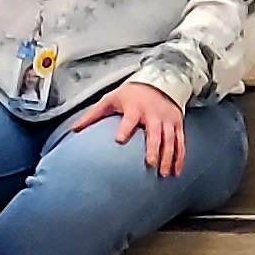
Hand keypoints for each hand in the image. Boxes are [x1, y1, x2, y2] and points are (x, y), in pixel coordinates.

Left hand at [67, 77, 189, 177]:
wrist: (158, 81)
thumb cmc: (130, 94)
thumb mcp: (110, 99)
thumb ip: (93, 115)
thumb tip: (74, 129)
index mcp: (135, 107)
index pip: (130, 118)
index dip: (125, 127)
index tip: (119, 139)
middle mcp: (153, 113)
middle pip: (155, 132)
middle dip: (153, 147)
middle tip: (150, 163)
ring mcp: (167, 119)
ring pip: (170, 139)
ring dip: (168, 156)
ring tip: (163, 173)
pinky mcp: (177, 123)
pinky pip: (180, 142)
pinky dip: (180, 156)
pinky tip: (176, 170)